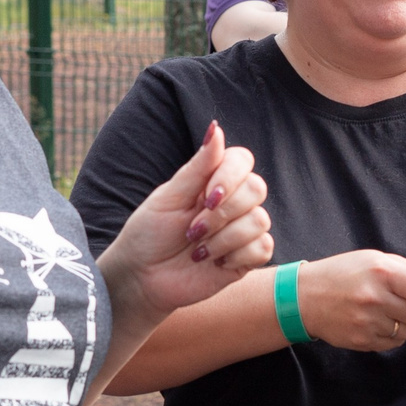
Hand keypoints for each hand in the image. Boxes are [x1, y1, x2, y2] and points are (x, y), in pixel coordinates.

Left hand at [96, 121, 274, 325]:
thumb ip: (198, 165)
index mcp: (213, 180)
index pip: (242, 160)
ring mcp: (241, 230)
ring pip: (260, 220)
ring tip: (197, 251)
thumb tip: (216, 127)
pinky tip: (214, 263)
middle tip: (191, 231)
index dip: (230, 176)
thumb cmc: (149, 233)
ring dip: (223, 238)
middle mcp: (232, 202)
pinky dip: (236, 255)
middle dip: (222, 213)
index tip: (205, 198)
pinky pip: (263, 248)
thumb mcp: (169, 196)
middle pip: (257, 188)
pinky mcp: (246, 258)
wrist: (142, 278)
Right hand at [297, 249, 405, 352]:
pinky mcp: (363, 342)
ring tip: (391, 309)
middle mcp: (376, 299)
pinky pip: (396, 343)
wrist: (304, 298)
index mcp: (382, 273)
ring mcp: (369, 323)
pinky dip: (395, 333)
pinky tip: (379, 321)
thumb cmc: (346, 274)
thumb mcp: (378, 261)